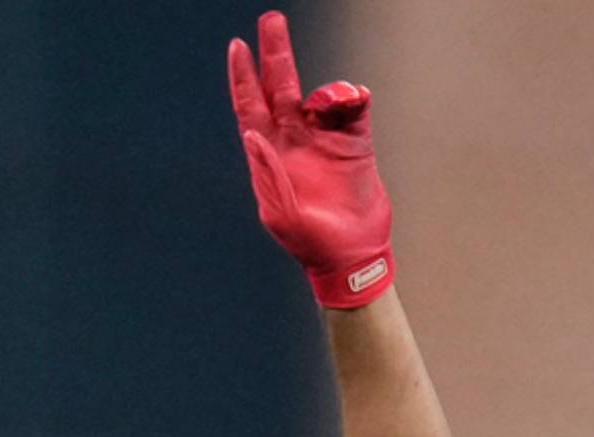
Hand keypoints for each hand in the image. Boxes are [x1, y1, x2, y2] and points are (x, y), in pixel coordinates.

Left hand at [228, 11, 393, 308]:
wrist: (351, 257)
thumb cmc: (309, 243)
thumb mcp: (280, 214)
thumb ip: (267, 174)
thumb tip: (253, 132)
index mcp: (269, 154)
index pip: (250, 106)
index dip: (243, 76)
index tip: (238, 46)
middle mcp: (294, 139)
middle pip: (281, 86)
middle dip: (276, 53)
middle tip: (272, 20)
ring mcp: (324, 138)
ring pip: (321, 94)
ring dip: (326, 90)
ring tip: (332, 101)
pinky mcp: (355, 142)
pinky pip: (353, 108)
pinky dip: (352, 97)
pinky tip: (351, 101)